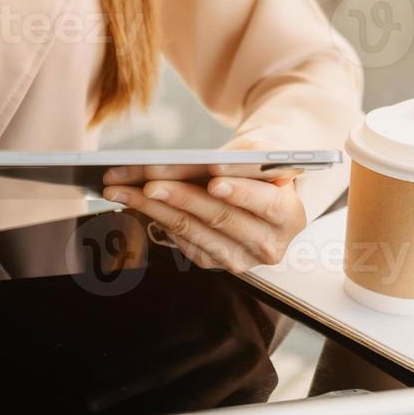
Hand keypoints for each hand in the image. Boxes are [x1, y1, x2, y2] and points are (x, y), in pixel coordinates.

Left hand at [102, 165, 306, 273]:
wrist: (262, 187)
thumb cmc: (261, 164)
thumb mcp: (264, 152)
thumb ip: (249, 157)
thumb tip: (210, 164)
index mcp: (291, 216)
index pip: (268, 205)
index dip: (241, 193)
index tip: (214, 181)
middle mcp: (268, 245)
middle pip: (221, 219)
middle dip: (182, 198)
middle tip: (150, 183)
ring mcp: (239, 259)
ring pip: (192, 231)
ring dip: (153, 208)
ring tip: (122, 189)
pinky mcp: (212, 261)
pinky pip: (180, 240)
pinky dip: (155, 217)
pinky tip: (133, 200)